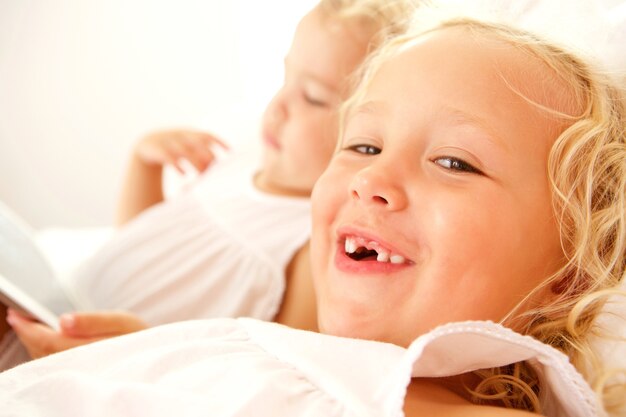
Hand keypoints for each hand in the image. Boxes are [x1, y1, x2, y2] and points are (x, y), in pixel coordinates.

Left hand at [6, 309, 147, 358]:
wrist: (158, 359)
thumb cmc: (143, 339)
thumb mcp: (123, 322)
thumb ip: (93, 320)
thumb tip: (63, 320)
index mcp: (90, 351)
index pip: (50, 341)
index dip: (30, 328)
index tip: (15, 314)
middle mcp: (81, 366)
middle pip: (43, 351)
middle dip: (28, 333)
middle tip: (17, 316)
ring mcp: (80, 372)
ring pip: (46, 359)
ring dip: (34, 342)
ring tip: (28, 325)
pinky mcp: (81, 374)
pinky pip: (53, 363)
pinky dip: (44, 350)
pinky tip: (45, 340)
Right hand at [135, 129, 229, 173]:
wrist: (146, 145)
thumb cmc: (173, 150)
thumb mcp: (187, 148)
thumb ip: (200, 155)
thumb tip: (217, 169)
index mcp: (189, 134)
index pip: (206, 135)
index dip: (218, 141)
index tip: (229, 151)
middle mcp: (179, 135)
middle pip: (196, 142)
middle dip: (207, 153)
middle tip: (214, 167)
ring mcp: (167, 141)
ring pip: (183, 150)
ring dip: (195, 161)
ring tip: (202, 172)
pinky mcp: (156, 149)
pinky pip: (167, 156)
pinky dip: (177, 165)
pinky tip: (183, 174)